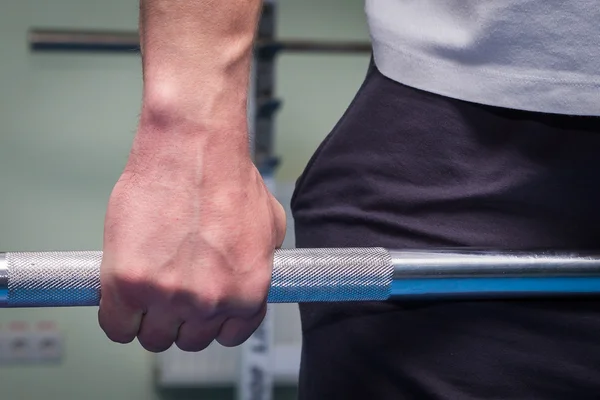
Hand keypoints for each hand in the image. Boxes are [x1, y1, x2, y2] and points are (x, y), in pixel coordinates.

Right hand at [97, 131, 285, 351]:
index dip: (212, 321)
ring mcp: (169, 295)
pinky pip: (117, 327)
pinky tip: (122, 294)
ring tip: (147, 286)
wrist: (192, 145)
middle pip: (188, 339)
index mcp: (247, 293)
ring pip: (152, 337)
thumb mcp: (269, 225)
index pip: (229, 336)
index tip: (200, 310)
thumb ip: (262, 263)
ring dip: (147, 318)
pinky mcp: (128, 283)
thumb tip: (250, 276)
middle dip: (180, 318)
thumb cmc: (227, 176)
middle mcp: (210, 301)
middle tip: (170, 290)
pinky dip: (117, 316)